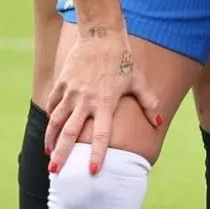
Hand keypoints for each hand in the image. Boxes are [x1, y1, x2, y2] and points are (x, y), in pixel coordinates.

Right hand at [43, 28, 160, 169]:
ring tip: (50, 156)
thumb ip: (149, 103)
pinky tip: (50, 131)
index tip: (93, 170)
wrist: (101, 35)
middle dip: (62, 154)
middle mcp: (86, 100)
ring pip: (56, 121)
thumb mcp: (138, 81)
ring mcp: (71, 92)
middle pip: (70, 133)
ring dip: (51, 140)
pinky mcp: (62, 83)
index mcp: (106, 102)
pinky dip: (50, 119)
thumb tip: (159, 122)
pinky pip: (53, 105)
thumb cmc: (123, 60)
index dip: (97, 153)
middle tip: (55, 172)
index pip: (101, 134)